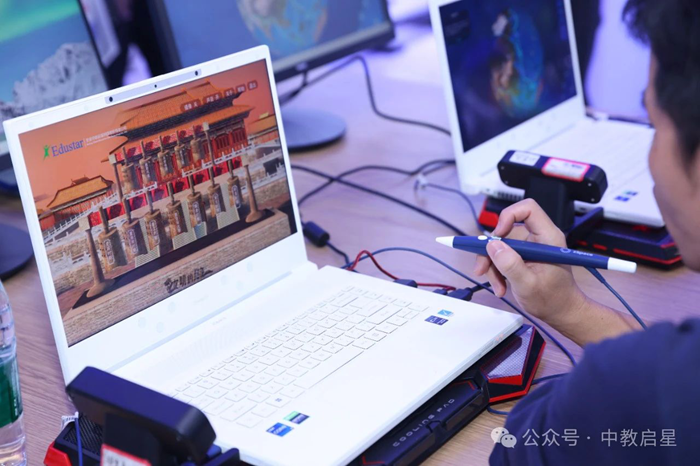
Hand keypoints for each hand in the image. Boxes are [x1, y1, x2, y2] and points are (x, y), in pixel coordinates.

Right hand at [474, 199, 587, 325]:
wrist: (561, 312)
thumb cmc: (553, 300)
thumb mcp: (528, 285)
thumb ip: (510, 265)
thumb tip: (492, 246)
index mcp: (548, 238)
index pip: (528, 209)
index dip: (509, 216)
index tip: (497, 236)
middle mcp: (538, 238)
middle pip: (506, 230)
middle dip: (491, 250)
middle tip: (482, 268)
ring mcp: (529, 247)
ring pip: (500, 244)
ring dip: (492, 265)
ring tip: (497, 285)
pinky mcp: (522, 256)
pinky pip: (501, 255)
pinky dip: (496, 270)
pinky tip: (501, 286)